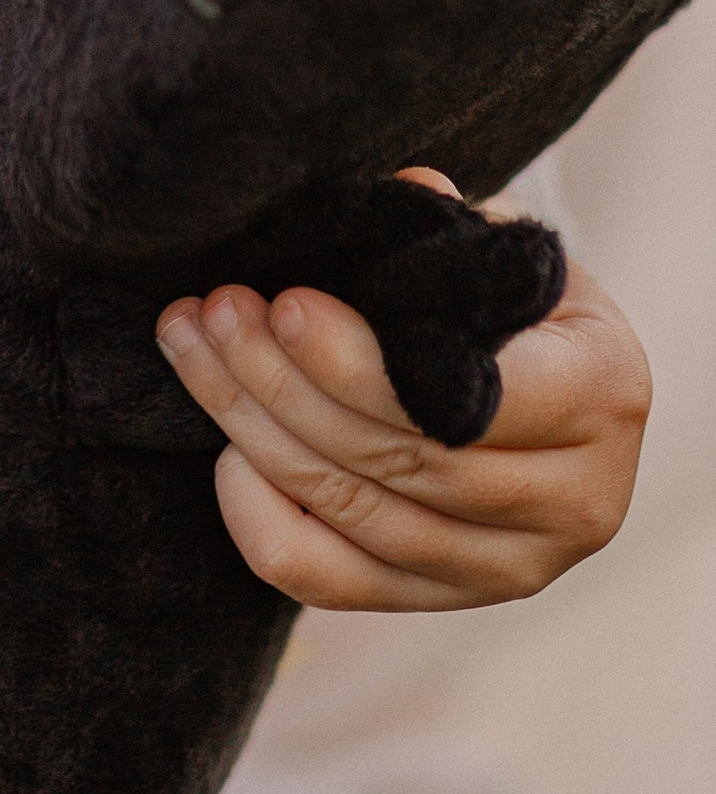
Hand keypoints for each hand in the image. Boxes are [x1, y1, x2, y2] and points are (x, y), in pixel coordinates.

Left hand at [155, 168, 649, 607]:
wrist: (553, 389)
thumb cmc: (520, 304)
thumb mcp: (509, 252)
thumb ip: (455, 229)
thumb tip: (409, 193)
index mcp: (601, 395)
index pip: (468, 399)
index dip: (361, 362)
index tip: (284, 303)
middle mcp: (574, 501)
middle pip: (396, 459)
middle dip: (280, 380)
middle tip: (214, 311)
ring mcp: (513, 567)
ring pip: (354, 513)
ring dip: (253, 427)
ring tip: (193, 347)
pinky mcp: (449, 601)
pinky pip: (330, 580)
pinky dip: (262, 519)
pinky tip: (226, 451)